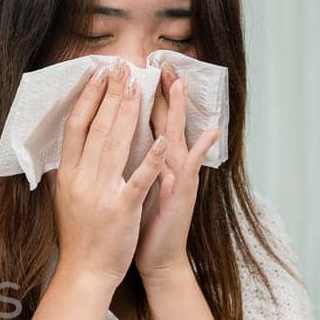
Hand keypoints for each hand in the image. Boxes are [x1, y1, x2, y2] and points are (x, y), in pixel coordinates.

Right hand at [47, 60, 169, 288]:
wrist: (86, 272)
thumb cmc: (79, 237)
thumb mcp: (64, 200)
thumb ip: (64, 175)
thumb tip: (60, 153)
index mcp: (67, 175)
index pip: (76, 127)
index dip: (88, 98)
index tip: (98, 75)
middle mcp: (81, 179)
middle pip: (96, 128)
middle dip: (111, 95)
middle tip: (122, 68)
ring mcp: (101, 193)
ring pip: (115, 145)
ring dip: (128, 113)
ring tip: (139, 87)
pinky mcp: (121, 209)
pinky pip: (138, 180)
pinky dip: (152, 160)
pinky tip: (165, 140)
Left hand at [136, 63, 220, 282]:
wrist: (157, 257)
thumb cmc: (141, 222)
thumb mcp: (130, 187)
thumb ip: (127, 163)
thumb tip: (110, 143)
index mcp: (151, 161)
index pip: (145, 122)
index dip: (139, 98)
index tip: (132, 73)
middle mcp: (168, 164)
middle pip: (164, 120)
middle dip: (162, 92)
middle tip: (162, 62)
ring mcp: (178, 176)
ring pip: (179, 136)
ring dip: (181, 110)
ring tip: (181, 83)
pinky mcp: (184, 193)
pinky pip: (193, 169)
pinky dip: (201, 151)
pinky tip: (209, 132)